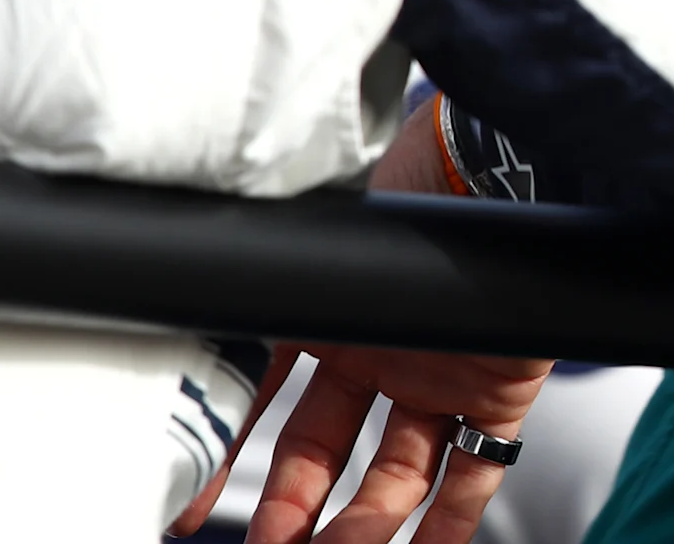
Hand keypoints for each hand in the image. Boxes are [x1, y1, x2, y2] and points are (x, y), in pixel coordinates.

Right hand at [163, 102, 551, 539]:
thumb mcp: (319, 247)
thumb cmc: (413, 186)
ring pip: (396, 478)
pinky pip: (476, 474)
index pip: (269, 401)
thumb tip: (174, 311)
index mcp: (334, 321)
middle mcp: (384, 356)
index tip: (193, 507)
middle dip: (292, 511)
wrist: (496, 167)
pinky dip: (450, 527)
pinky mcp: (499, 393)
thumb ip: (264, 288)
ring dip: (361, 529)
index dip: (232, 454)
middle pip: (327, 455)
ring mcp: (441, 379)